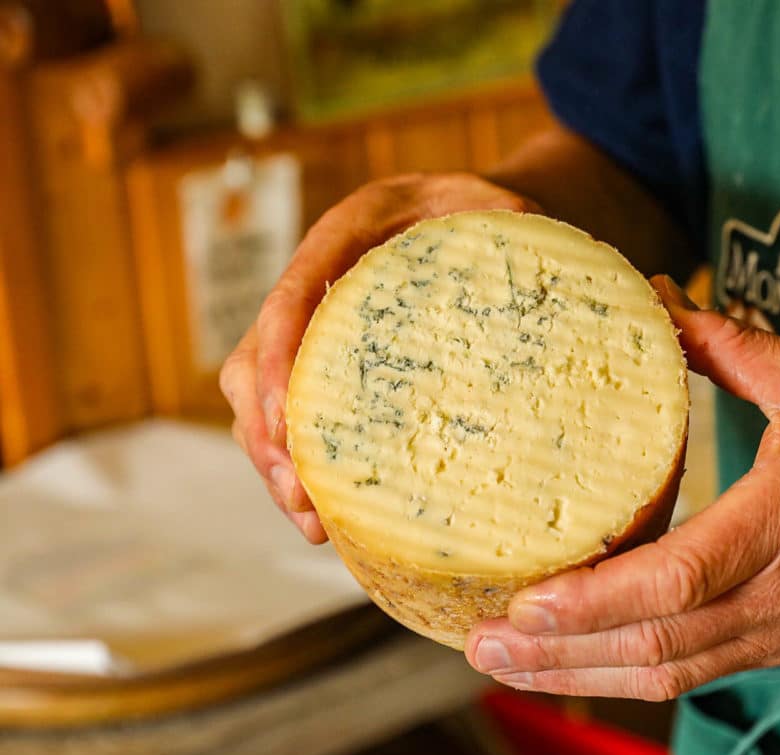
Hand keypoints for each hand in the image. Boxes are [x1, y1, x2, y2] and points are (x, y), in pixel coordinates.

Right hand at [220, 173, 539, 542]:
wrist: (474, 211)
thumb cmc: (486, 210)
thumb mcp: (497, 206)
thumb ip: (503, 224)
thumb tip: (519, 248)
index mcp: (349, 231)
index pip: (295, 294)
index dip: (280, 358)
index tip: (285, 420)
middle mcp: (317, 278)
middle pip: (256, 358)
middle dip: (267, 430)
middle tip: (297, 492)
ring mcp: (314, 325)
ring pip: (258, 396)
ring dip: (275, 460)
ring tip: (310, 519)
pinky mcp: (328, 365)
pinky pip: (293, 415)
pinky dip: (302, 464)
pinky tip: (326, 514)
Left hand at [464, 276, 779, 698]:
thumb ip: (733, 346)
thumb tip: (656, 296)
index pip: (684, 579)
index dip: (599, 598)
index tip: (526, 599)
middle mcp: (777, 594)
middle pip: (655, 643)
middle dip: (560, 651)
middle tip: (478, 641)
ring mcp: (774, 633)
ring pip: (663, 672)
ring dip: (577, 675)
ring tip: (499, 662)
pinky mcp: (770, 647)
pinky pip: (684, 674)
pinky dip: (616, 674)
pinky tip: (564, 665)